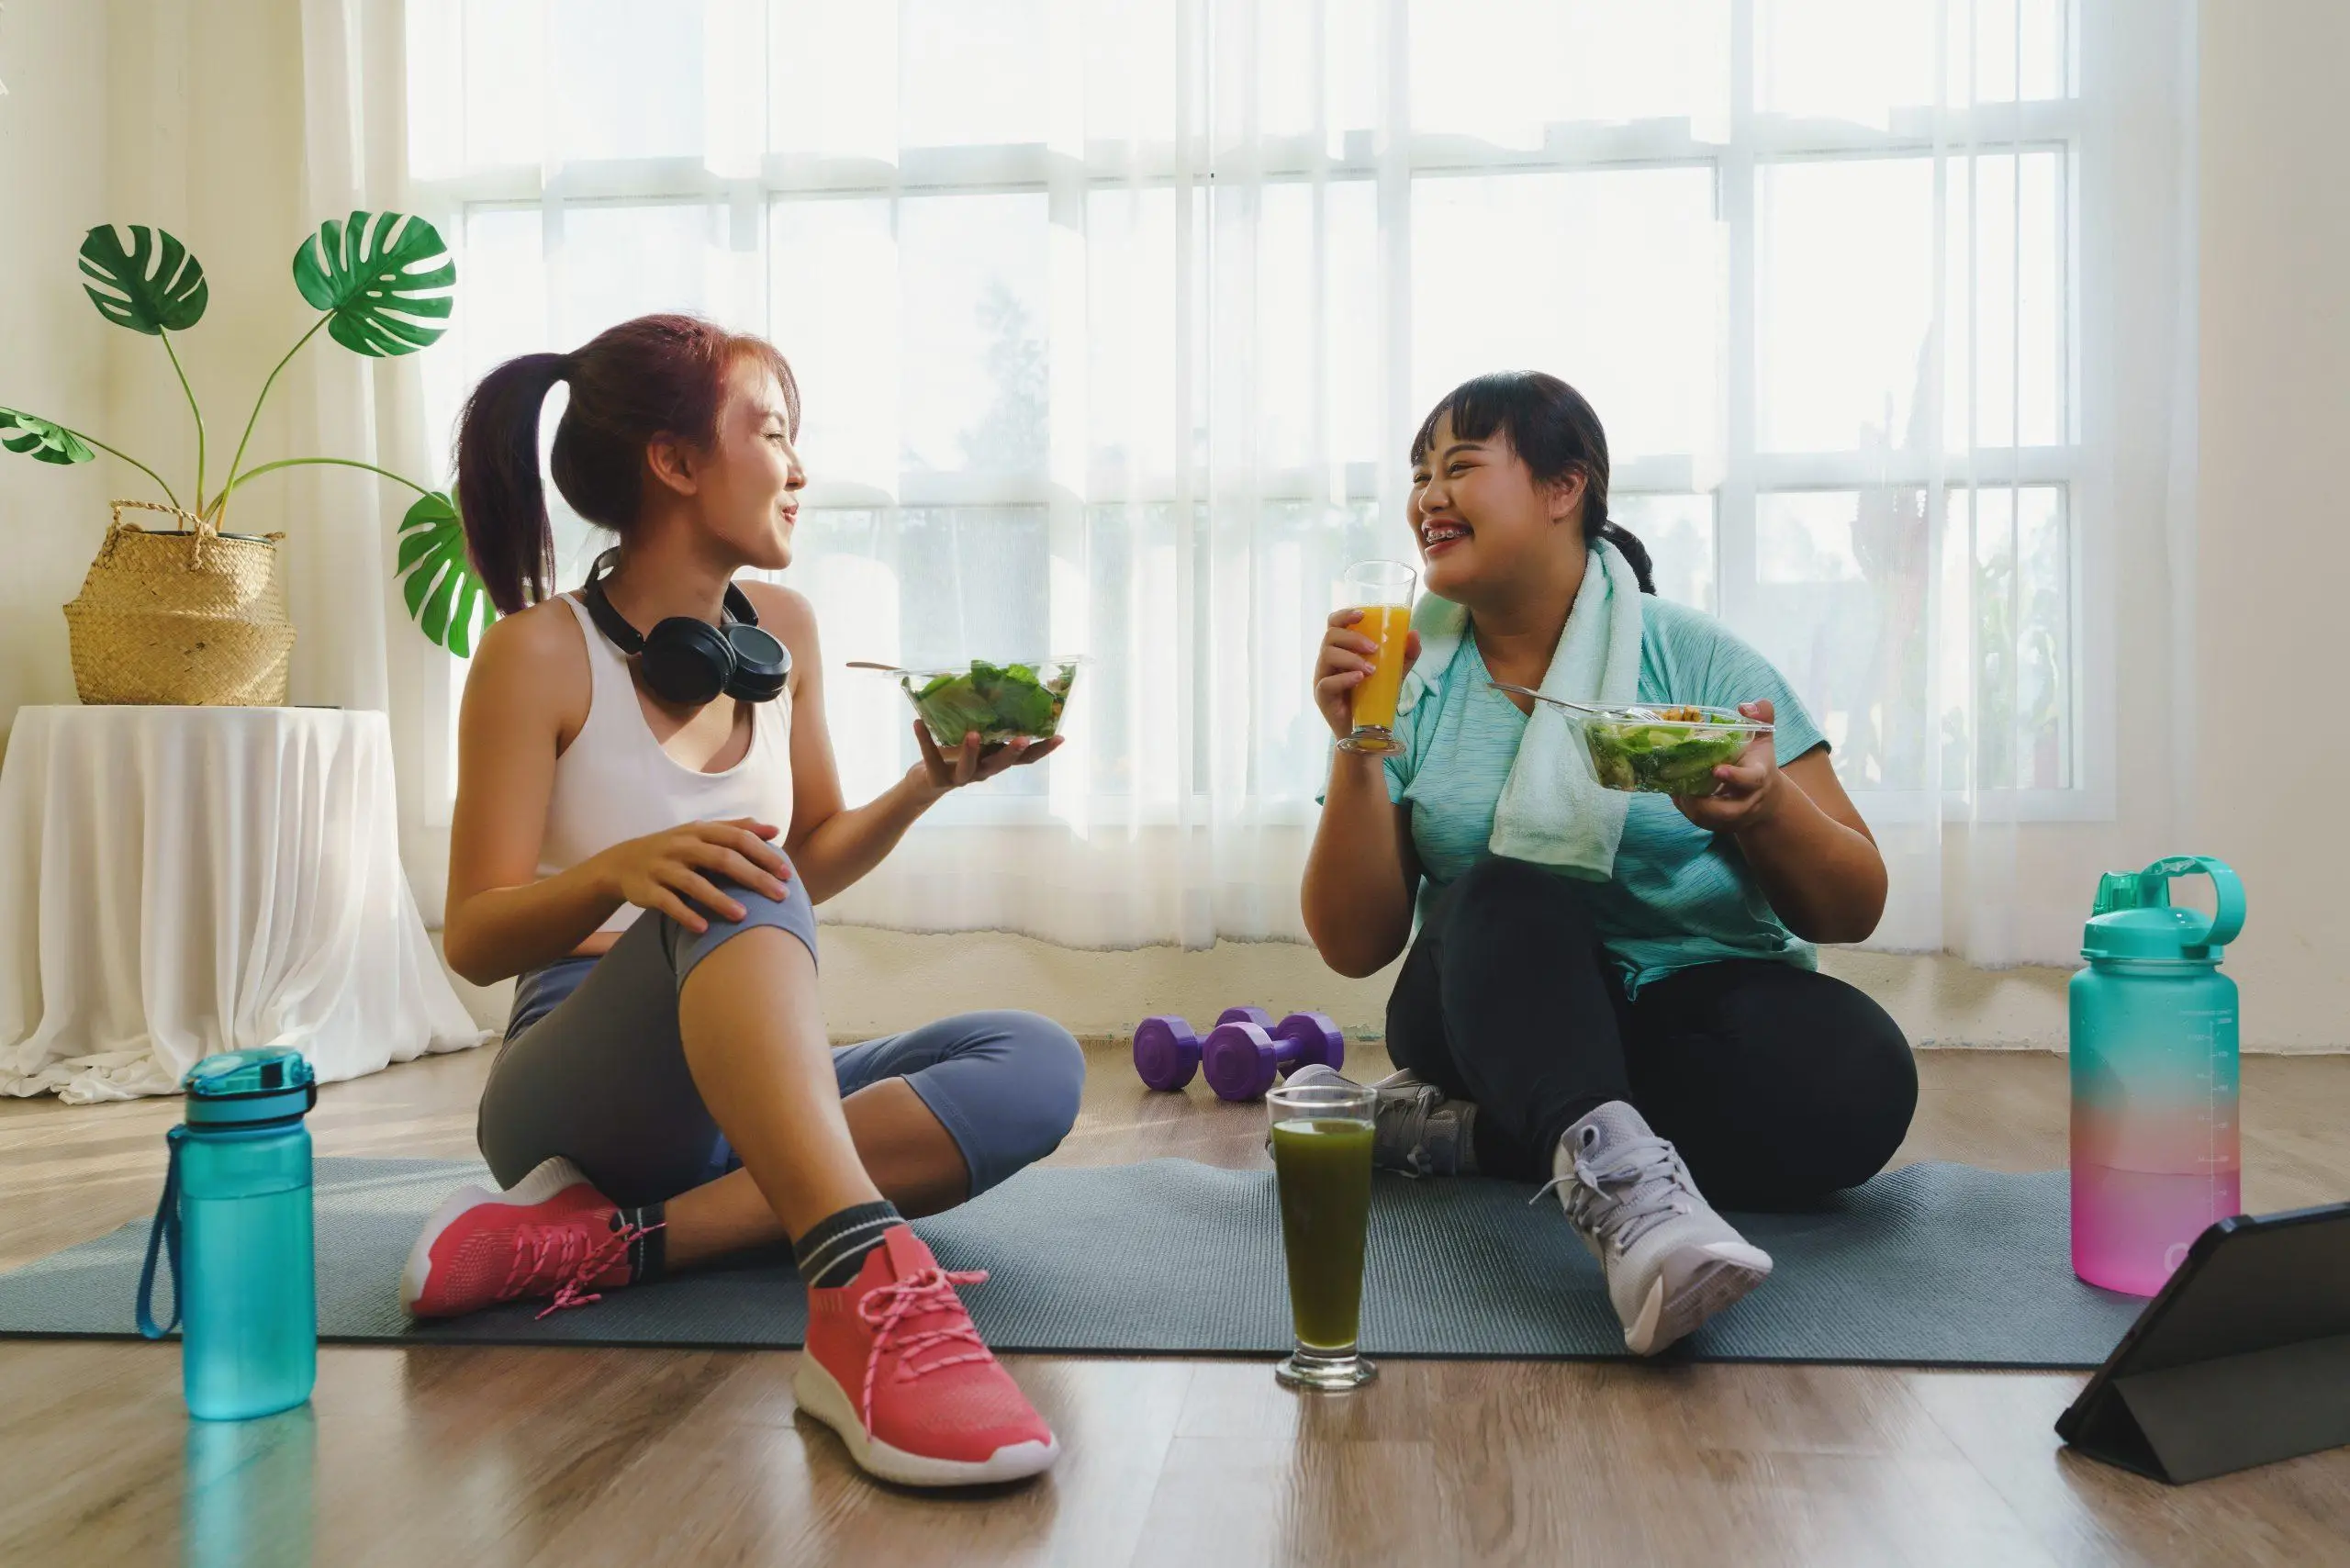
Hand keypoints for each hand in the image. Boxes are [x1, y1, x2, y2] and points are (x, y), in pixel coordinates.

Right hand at [592, 817, 791, 933]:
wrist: (623, 862)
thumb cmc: (675, 849)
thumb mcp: (701, 833)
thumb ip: (737, 829)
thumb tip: (774, 829)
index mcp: (700, 831)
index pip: (738, 839)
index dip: (764, 854)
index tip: (787, 873)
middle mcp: (682, 846)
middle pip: (723, 859)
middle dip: (754, 877)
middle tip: (780, 896)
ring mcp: (663, 868)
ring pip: (694, 883)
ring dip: (719, 900)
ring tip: (743, 916)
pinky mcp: (648, 890)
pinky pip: (668, 903)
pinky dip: (685, 915)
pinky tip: (703, 928)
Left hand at [912, 722, 1064, 793]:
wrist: (926, 782)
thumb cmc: (956, 756)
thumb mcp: (976, 741)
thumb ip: (987, 724)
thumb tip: (997, 686)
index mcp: (995, 760)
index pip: (1024, 759)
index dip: (1042, 750)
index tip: (1060, 736)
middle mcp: (983, 771)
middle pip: (1002, 765)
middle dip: (1012, 752)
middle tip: (1023, 738)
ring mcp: (961, 777)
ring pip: (970, 768)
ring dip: (972, 752)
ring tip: (973, 734)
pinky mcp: (938, 778)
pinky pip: (931, 757)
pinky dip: (924, 740)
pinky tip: (918, 722)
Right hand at [1314, 608, 1421, 741]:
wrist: (1366, 731)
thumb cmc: (1375, 697)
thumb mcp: (1394, 674)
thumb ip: (1404, 655)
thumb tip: (1414, 634)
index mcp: (1341, 650)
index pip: (1334, 624)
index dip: (1344, 615)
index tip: (1362, 615)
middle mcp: (1328, 661)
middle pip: (1330, 636)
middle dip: (1353, 638)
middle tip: (1374, 648)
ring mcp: (1322, 678)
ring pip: (1327, 655)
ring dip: (1351, 658)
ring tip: (1371, 670)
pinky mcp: (1322, 696)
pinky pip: (1327, 682)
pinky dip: (1344, 678)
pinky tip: (1360, 679)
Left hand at [1673, 701, 1785, 834]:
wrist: (1766, 799)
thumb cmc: (1759, 763)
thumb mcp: (1763, 738)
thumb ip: (1761, 719)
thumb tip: (1746, 706)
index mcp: (1759, 778)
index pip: (1750, 780)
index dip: (1735, 776)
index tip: (1716, 769)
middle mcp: (1747, 802)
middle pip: (1727, 811)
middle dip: (1703, 802)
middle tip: (1681, 785)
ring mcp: (1733, 817)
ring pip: (1708, 819)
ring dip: (1687, 805)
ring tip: (1672, 785)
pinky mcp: (1718, 825)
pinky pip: (1698, 821)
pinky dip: (1684, 807)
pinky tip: (1674, 791)